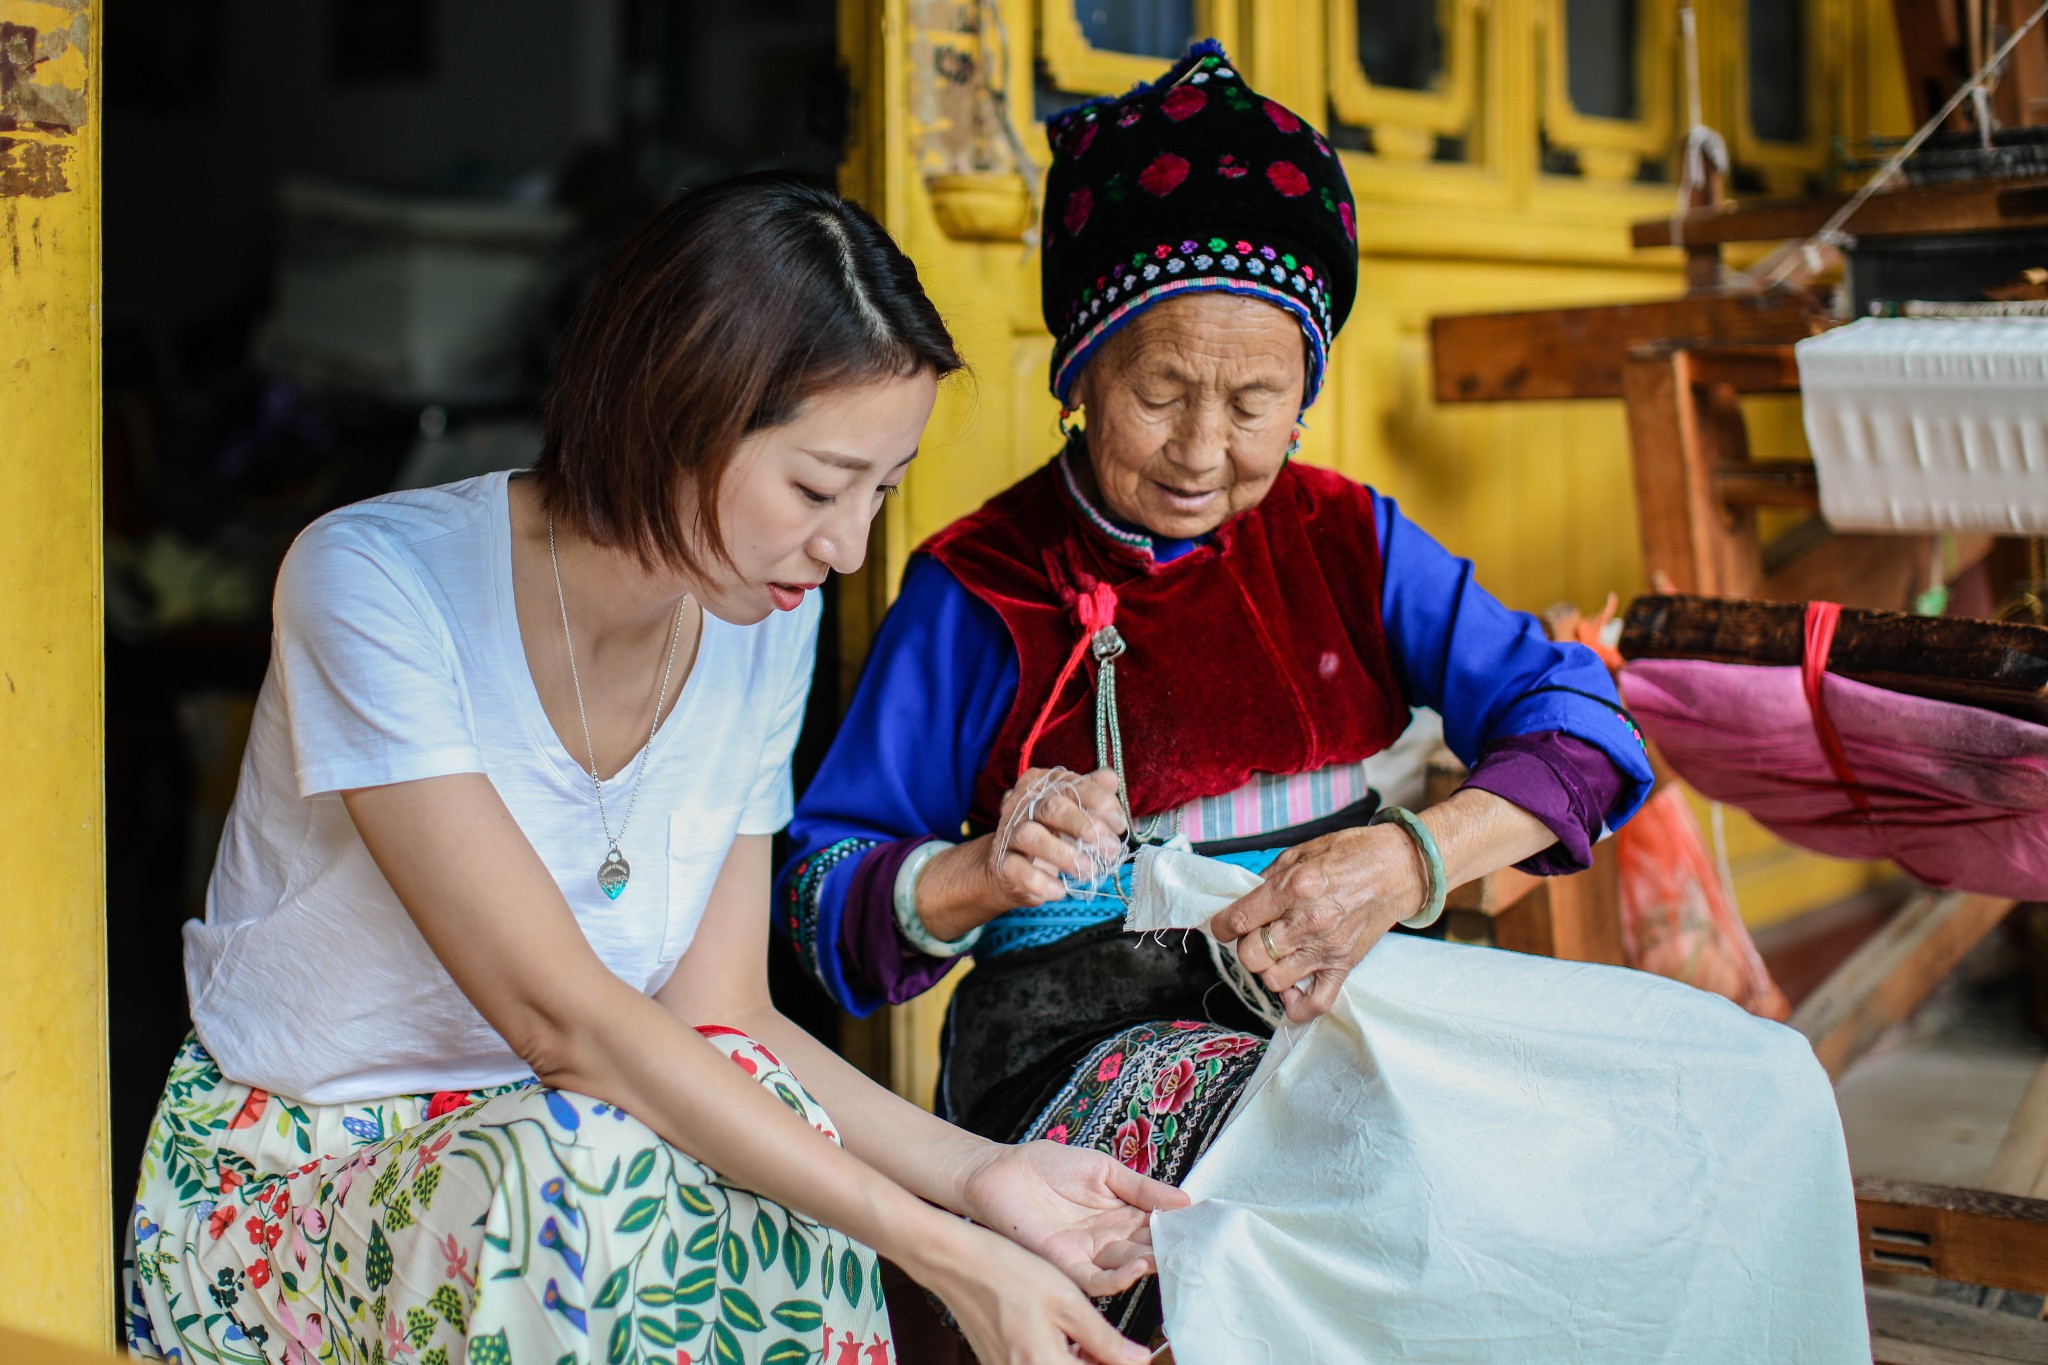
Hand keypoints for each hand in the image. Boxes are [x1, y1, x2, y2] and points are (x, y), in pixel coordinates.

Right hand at [909, 1218, 1153, 1364]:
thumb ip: (1104, 1339)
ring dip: (1081, 1358)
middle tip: (1117, 1343)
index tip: (1136, 1354)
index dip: (1121, 1363)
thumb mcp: (1067, 1302)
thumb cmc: (1007, 1274)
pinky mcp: (1001, 1364)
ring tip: (1085, 1330)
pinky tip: (1063, 1332)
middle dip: (1100, 1360)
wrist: (957, 1263)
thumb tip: (1137, 1360)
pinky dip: (1058, 1355)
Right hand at [917, 767, 1126, 940]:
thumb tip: (1112, 779)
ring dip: (1064, 854)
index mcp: (1043, 784)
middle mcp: (1023, 803)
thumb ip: (1094, 794)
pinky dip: (1040, 881)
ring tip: (1088, 871)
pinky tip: (1060, 891)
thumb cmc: (1052, 834)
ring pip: (1032, 836)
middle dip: (1084, 826)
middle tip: (1110, 849)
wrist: (1013, 868)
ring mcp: (1009, 832)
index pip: (1073, 785)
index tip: (1119, 825)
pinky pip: (1017, 869)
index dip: (1100, 803)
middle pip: (1052, 807)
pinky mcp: (1002, 862)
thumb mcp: (1075, 812)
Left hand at [960, 1140, 1189, 1295]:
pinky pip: (1096, 1279)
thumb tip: (1185, 1200)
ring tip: (1168, 1258)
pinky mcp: (1066, 1264)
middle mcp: (1109, 1239)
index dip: (1180, 1228)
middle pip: (1147, 1250)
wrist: (1002, 1171)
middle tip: (1196, 1251)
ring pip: (1126, 1268)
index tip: (1205, 1229)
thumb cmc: (1049, 1165)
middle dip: (1170, 1252)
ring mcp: (1089, 1253)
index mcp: (1122, 1214)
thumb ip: (1141, 1187)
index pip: (1158, 1226)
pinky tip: (1138, 1267)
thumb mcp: (1104, 1169)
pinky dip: (1119, 1278)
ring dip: (1149, 1266)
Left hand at [1208, 824, 1426, 1022]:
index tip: (1222, 925)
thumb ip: (1268, 879)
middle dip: (1245, 945)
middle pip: (1251, 954)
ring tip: (1276, 953)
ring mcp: (1327, 948)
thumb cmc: (1350, 855)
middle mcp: (1308, 921)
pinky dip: (1296, 1004)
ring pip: (1273, 980)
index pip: (1238, 919)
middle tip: (1256, 934)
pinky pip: (1314, 1003)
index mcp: (1293, 888)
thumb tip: (1241, 900)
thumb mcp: (1300, 853)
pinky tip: (1291, 987)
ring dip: (1267, 968)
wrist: (1398, 868)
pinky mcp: (1344, 966)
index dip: (1220, 925)